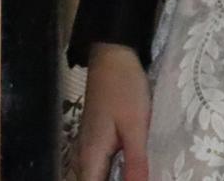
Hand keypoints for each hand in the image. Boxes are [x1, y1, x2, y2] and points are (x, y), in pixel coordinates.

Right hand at [77, 44, 150, 180]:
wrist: (113, 56)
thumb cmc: (125, 89)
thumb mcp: (136, 126)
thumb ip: (136, 162)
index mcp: (91, 156)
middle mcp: (84, 155)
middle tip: (140, 177)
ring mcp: (87, 145)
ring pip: (96, 176)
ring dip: (113, 179)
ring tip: (137, 174)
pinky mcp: (96, 137)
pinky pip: (100, 165)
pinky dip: (112, 172)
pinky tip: (129, 171)